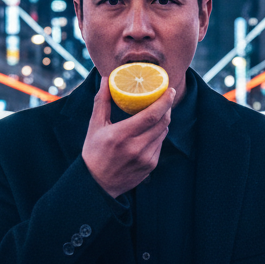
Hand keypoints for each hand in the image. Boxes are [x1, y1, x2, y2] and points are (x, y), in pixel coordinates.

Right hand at [81, 77, 175, 197]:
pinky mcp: (151, 166)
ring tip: (158, 111)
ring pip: (163, 132)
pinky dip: (158, 134)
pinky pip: (160, 144)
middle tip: (167, 96)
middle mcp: (136, 148)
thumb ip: (102, 101)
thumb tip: (106, 79)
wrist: (97, 184)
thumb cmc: (94, 152)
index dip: (164, 101)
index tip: (170, 90)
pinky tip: (150, 130)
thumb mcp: (95, 126)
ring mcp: (146, 158)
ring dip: (163, 120)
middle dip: (167, 107)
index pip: (151, 115)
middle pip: (162, 122)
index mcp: (121, 135)